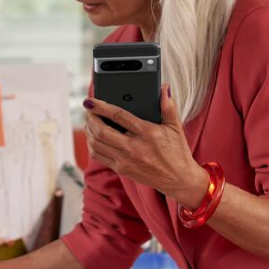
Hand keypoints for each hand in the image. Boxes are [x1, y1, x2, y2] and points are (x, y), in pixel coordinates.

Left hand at [83, 83, 205, 200]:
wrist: (179, 180)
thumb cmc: (177, 152)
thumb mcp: (175, 127)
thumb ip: (168, 106)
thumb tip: (164, 88)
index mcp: (147, 133)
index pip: (118, 116)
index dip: (101, 106)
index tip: (90, 100)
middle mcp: (134, 148)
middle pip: (101, 131)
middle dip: (90, 118)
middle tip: (89, 109)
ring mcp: (126, 160)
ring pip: (96, 144)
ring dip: (89, 131)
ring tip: (90, 121)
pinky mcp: (122, 169)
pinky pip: (99, 156)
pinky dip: (92, 145)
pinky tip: (94, 137)